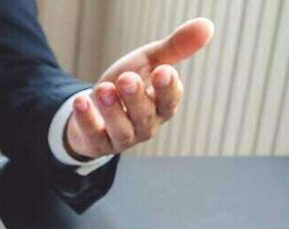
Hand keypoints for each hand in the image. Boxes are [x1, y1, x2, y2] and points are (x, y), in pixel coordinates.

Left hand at [65, 18, 213, 159]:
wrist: (94, 106)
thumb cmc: (126, 84)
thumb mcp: (149, 62)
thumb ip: (174, 47)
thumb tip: (206, 25)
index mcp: (162, 105)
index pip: (170, 99)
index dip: (167, 88)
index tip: (163, 71)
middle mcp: (146, 125)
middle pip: (145, 115)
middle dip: (136, 97)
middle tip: (126, 79)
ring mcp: (122, 137)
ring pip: (121, 129)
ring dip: (112, 109)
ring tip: (103, 89)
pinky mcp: (98, 143)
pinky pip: (93, 135)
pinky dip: (87, 119)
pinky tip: (81, 101)